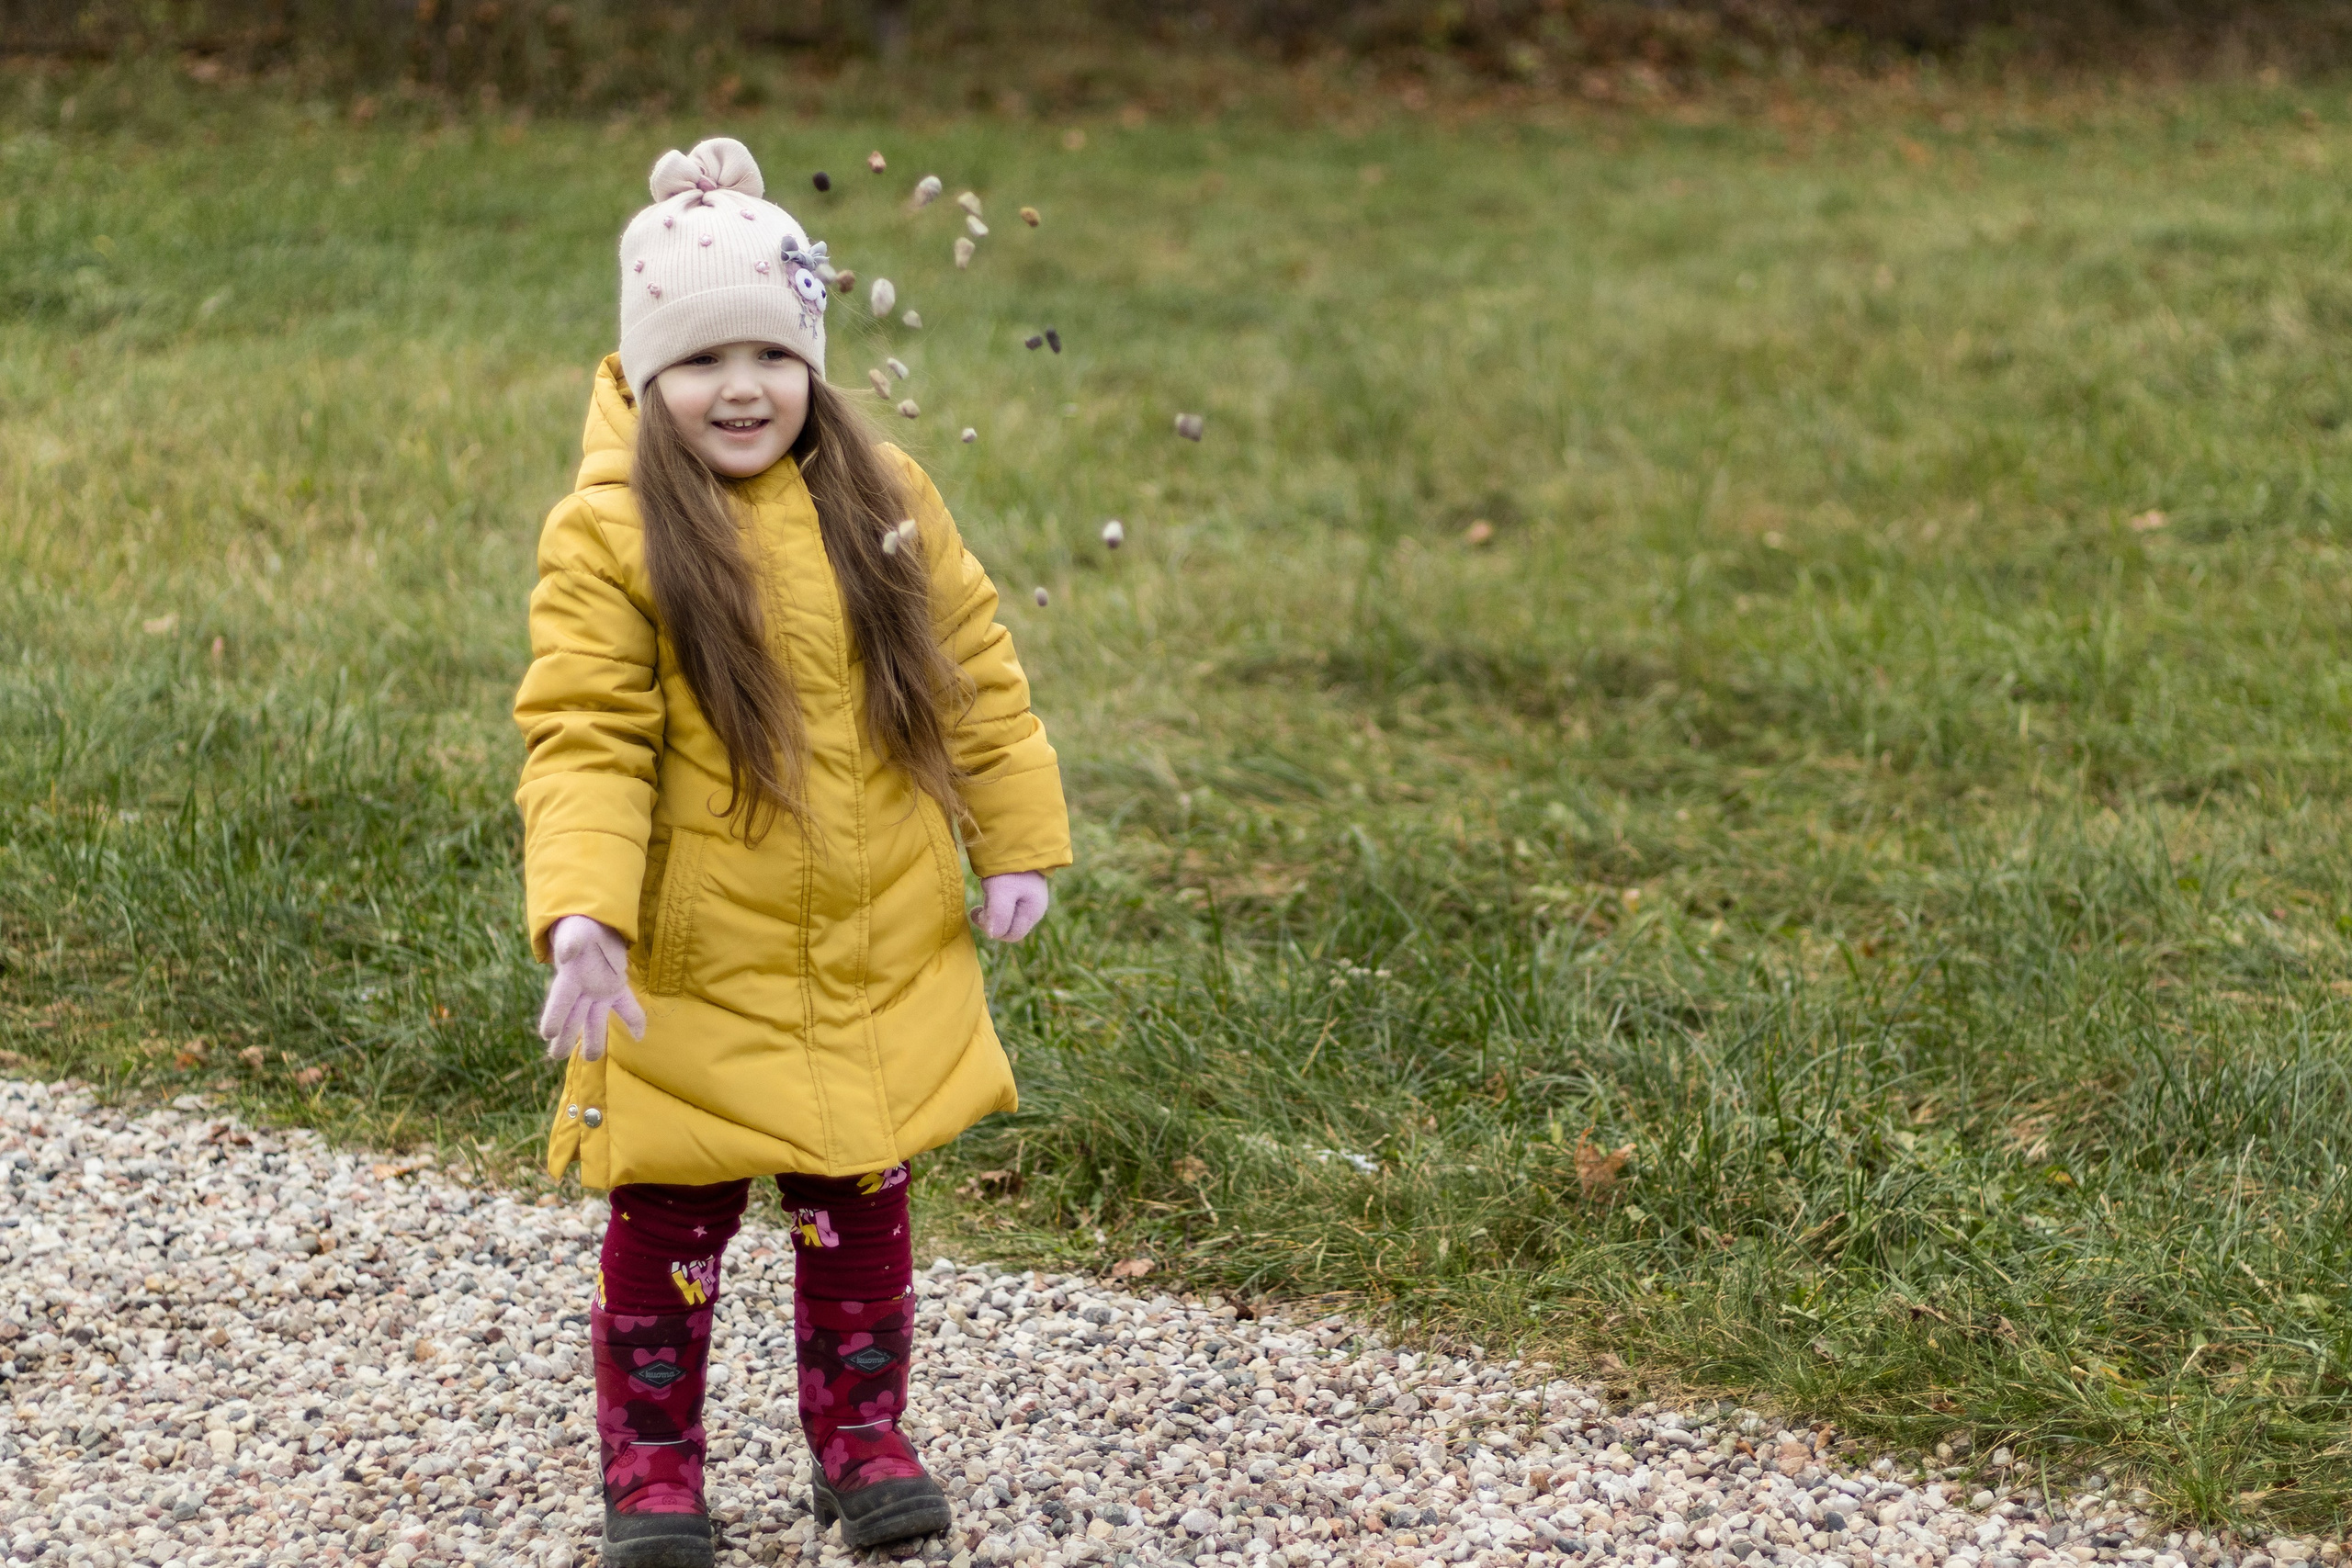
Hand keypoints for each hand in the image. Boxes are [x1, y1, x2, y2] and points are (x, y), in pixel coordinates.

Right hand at [539, 915, 647, 1061]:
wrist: (592, 927)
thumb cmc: (578, 930)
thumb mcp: (574, 932)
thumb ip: (571, 941)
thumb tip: (567, 951)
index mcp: (570, 978)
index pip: (560, 999)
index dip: (555, 1015)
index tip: (547, 1033)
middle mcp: (582, 990)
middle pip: (574, 1017)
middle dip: (565, 1037)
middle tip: (557, 1056)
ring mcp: (600, 992)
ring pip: (596, 1019)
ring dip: (595, 1038)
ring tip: (592, 1058)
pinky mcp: (616, 988)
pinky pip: (626, 1006)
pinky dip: (634, 1020)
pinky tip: (640, 1035)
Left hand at [971, 871, 1049, 942]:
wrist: (1018, 838)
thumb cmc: (1009, 868)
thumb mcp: (1001, 892)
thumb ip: (998, 915)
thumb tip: (992, 934)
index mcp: (1033, 912)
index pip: (1011, 935)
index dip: (992, 929)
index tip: (978, 911)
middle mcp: (1034, 908)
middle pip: (1008, 927)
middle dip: (992, 919)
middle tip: (980, 905)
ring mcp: (1029, 898)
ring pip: (1006, 915)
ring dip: (993, 908)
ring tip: (986, 891)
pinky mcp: (1022, 888)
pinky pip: (1007, 903)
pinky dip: (995, 898)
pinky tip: (991, 885)